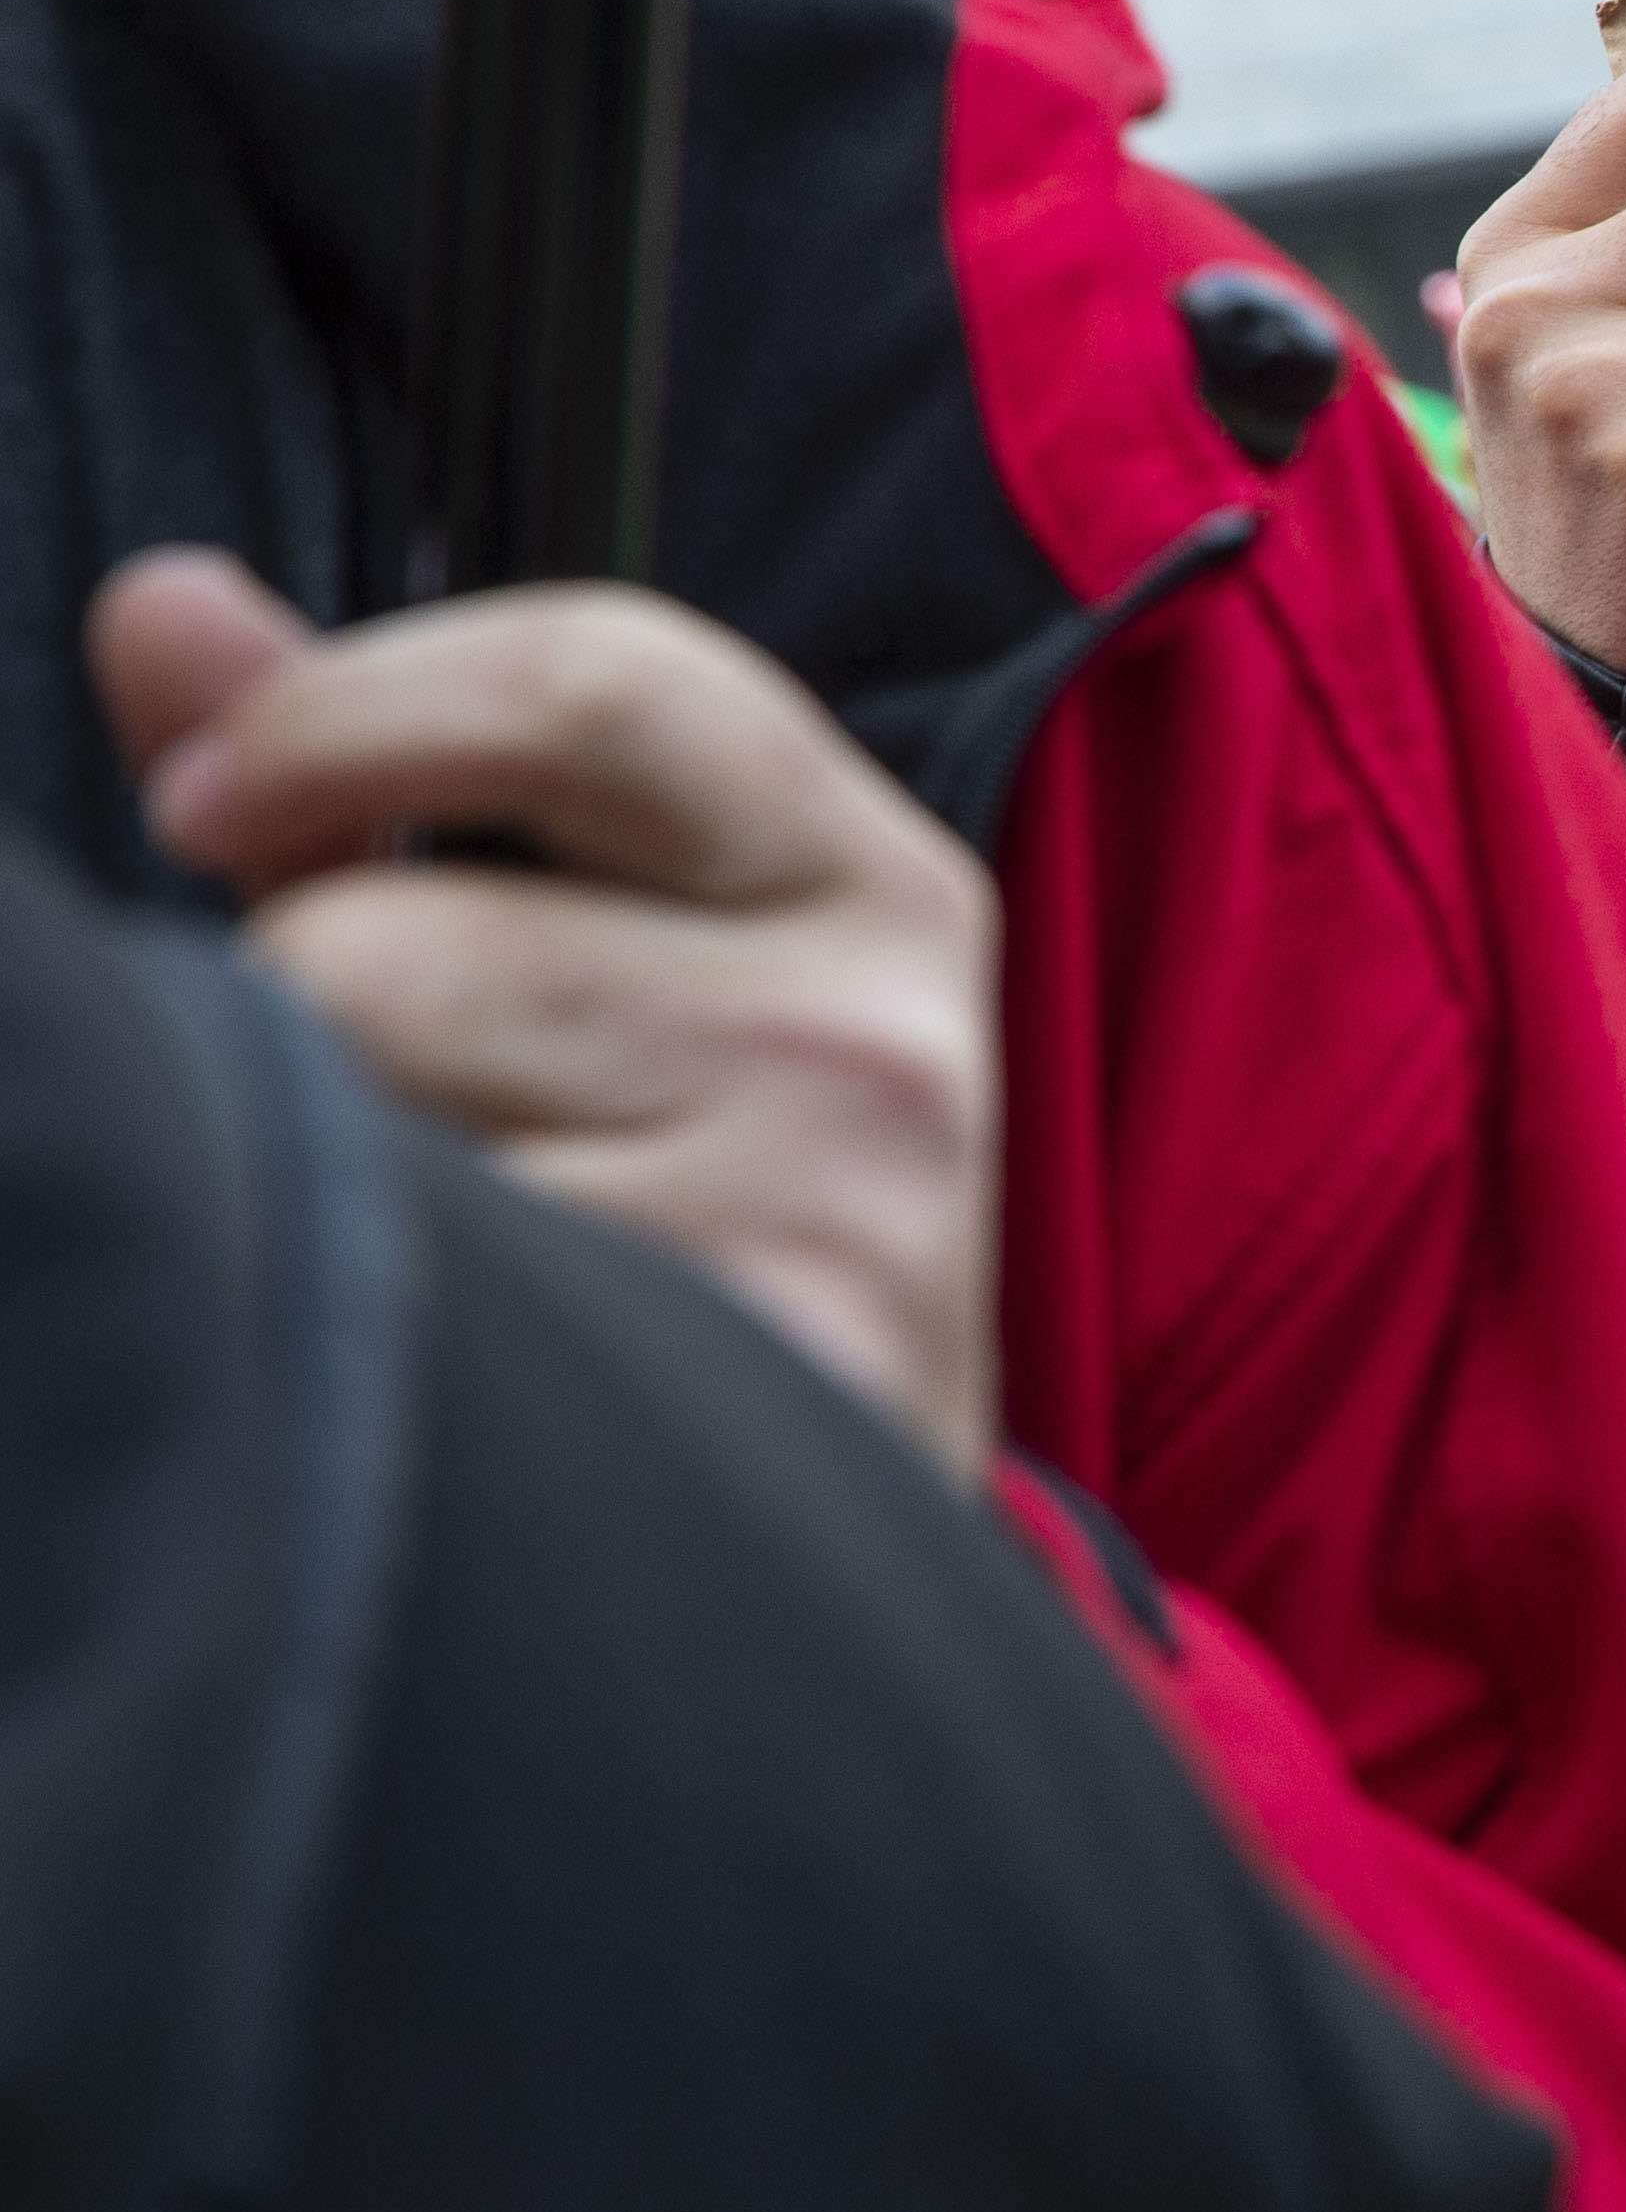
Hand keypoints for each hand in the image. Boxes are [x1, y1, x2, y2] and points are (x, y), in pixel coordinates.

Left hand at [94, 549, 1001, 1481]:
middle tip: (393, 1124)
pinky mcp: (728, 1394)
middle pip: (381, 949)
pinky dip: (377, 1337)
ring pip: (354, 1131)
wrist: (856, 1600)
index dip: (347, 716)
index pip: (600, 683)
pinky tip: (470, 1379)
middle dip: (304, 1034)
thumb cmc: (705, 1226)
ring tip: (461, 1260)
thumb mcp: (620, 956)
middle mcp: (875, 1043)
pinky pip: (405, 1302)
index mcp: (875, 883)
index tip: (218, 798)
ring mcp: (816, 1230)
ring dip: (335, 1194)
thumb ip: (382, 773)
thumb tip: (164, 611)